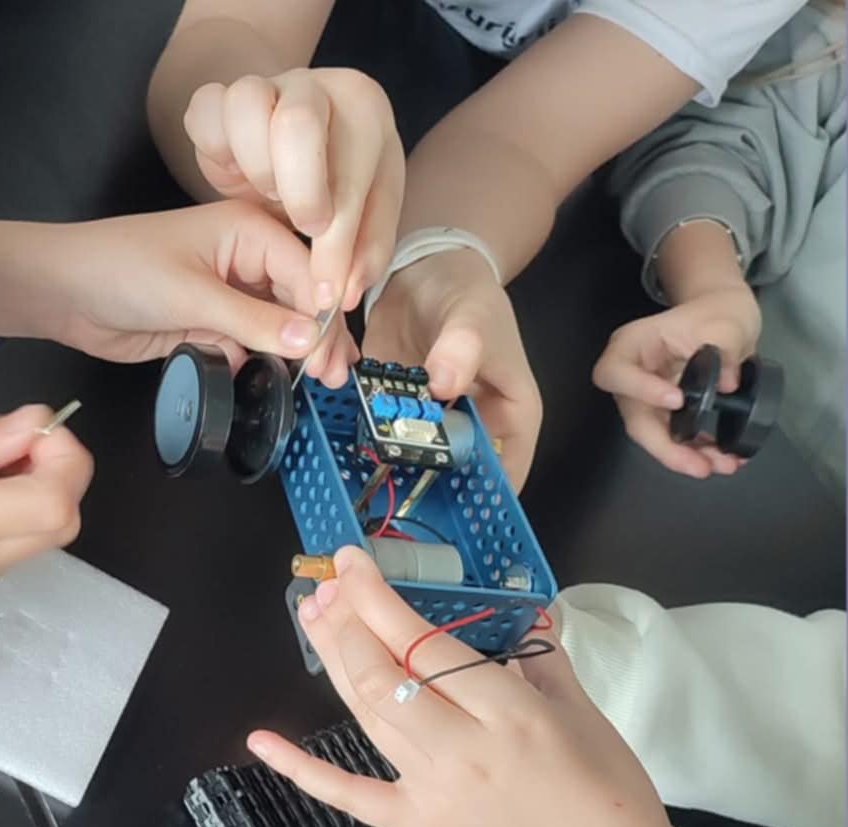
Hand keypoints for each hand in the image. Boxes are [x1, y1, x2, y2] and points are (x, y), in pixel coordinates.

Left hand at [0, 203, 356, 385]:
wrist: (65, 293)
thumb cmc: (122, 270)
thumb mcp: (192, 295)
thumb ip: (251, 320)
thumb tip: (308, 339)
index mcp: (249, 230)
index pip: (306, 271)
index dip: (324, 314)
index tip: (333, 354)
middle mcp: (247, 258)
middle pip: (299, 299)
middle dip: (318, 337)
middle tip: (333, 377)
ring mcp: (229, 293)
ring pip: (277, 326)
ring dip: (295, 354)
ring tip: (317, 384)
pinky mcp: (210, 324)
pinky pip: (249, 345)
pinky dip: (261, 362)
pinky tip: (274, 382)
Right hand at [183, 68, 403, 310]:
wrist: (292, 148)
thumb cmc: (333, 185)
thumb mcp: (364, 219)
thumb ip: (363, 254)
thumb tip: (344, 294)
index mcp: (364, 109)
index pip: (352, 177)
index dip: (338, 245)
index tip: (327, 292)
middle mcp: (315, 87)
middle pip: (298, 124)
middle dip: (301, 191)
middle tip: (304, 228)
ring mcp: (264, 85)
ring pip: (246, 104)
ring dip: (257, 167)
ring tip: (269, 196)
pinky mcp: (220, 98)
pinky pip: (205, 109)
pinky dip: (214, 148)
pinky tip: (234, 174)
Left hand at [245, 546, 699, 826]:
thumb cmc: (608, 786)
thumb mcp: (583, 708)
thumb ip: (537, 655)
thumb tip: (510, 611)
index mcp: (511, 714)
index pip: (427, 645)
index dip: (380, 599)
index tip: (353, 562)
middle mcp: (462, 750)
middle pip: (384, 678)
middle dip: (347, 623)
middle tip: (327, 584)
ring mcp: (432, 791)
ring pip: (366, 716)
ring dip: (333, 662)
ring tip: (311, 615)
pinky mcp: (415, 823)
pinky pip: (349, 793)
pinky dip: (301, 768)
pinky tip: (261, 740)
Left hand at [365, 249, 541, 489]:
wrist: (425, 271)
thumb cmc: (467, 293)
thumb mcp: (473, 314)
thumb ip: (463, 345)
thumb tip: (445, 384)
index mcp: (511, 415)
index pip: (507, 472)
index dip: (484, 502)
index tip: (454, 522)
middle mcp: (474, 428)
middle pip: (458, 479)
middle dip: (428, 495)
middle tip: (398, 510)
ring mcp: (434, 426)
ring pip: (417, 466)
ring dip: (393, 475)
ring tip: (367, 492)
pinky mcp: (398, 415)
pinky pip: (384, 441)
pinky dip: (368, 448)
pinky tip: (348, 458)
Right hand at [592, 287, 761, 478]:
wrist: (724, 319)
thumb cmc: (715, 312)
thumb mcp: (725, 323)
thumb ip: (726, 349)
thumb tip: (727, 384)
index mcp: (631, 347)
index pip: (616, 373)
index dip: (640, 390)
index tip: (676, 400)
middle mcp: (632, 378)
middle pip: (635, 419)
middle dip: (666, 447)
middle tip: (698, 465)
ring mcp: (646, 399)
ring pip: (655, 436)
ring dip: (685, 456)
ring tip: (721, 466)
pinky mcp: (665, 414)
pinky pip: (675, 437)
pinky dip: (697, 451)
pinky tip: (722, 459)